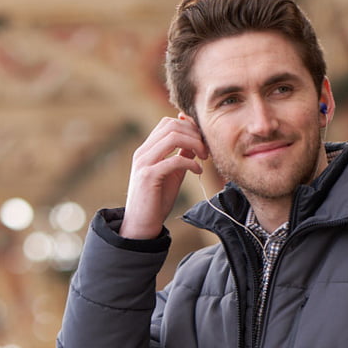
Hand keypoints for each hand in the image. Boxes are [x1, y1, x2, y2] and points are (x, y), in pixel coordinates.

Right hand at [121, 116, 209, 238]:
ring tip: (203, 157)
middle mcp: (143, 152)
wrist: (141, 224)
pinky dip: (190, 163)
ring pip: (172, 137)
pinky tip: (198, 171)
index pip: (167, 123)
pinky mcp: (148, 177)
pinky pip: (174, 160)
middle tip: (206, 150)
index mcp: (147, 150)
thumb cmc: (156, 200)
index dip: (188, 127)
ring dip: (194, 144)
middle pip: (172, 126)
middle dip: (194, 134)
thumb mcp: (172, 174)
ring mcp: (144, 163)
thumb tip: (195, 143)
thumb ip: (180, 157)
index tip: (201, 141)